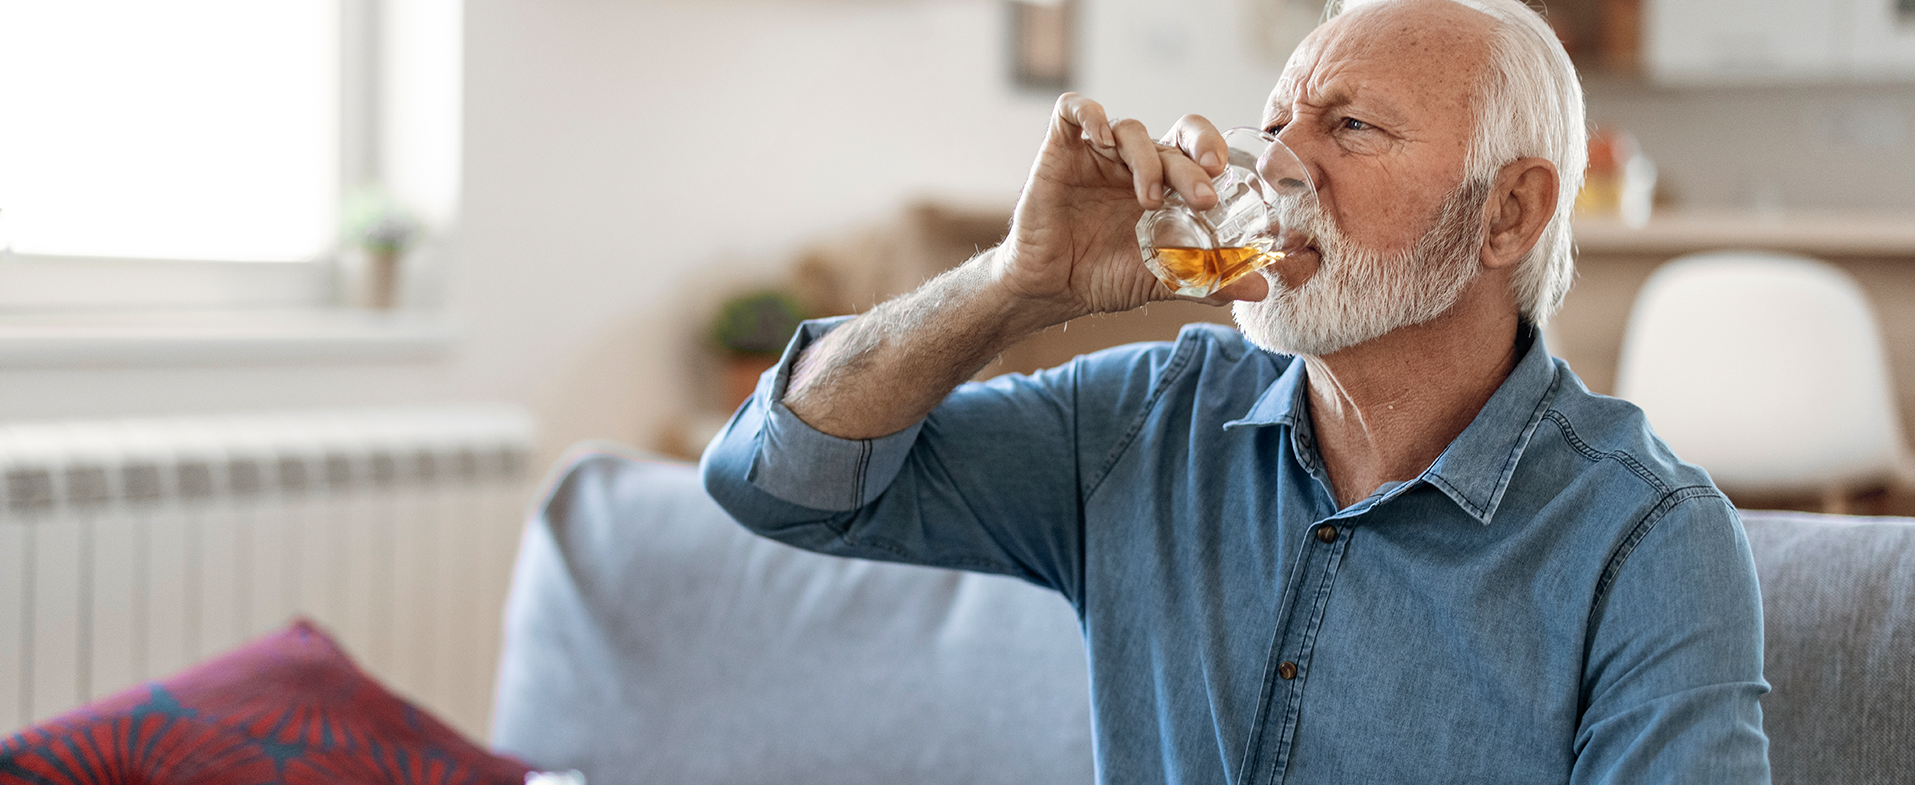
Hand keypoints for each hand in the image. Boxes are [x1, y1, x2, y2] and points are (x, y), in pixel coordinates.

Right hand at [991, 94, 1270, 324]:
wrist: (1050, 290)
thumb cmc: (1102, 277)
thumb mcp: (1161, 281)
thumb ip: (1207, 280)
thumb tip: (1261, 289)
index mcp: (1164, 183)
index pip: (1196, 148)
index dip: (1212, 149)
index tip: (1223, 176)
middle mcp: (1134, 162)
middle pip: (1171, 139)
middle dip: (1192, 162)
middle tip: (1203, 195)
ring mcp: (1097, 154)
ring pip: (1130, 129)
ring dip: (1146, 158)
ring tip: (1148, 199)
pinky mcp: (1060, 150)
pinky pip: (1074, 110)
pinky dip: (1090, 114)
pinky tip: (1101, 139)